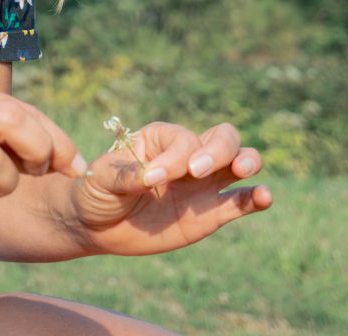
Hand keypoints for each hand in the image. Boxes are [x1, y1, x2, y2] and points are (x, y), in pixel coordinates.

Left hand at [70, 121, 271, 256]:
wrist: (97, 225)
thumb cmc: (97, 190)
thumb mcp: (102, 178)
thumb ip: (126, 175)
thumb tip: (151, 177)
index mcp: (162, 138)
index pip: (183, 139)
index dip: (172, 157)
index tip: (152, 178)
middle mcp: (188, 155)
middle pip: (222, 137)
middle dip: (216, 150)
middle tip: (196, 171)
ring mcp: (203, 184)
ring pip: (238, 162)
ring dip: (246, 162)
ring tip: (243, 171)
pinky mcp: (210, 213)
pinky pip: (239, 202)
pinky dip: (256, 198)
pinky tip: (265, 197)